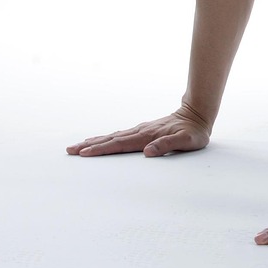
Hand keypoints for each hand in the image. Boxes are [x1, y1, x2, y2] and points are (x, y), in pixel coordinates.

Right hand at [66, 103, 209, 156]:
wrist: (197, 114)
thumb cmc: (194, 132)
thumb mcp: (186, 141)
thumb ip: (167, 145)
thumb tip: (147, 152)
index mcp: (147, 136)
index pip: (119, 144)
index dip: (101, 150)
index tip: (84, 153)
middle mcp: (140, 132)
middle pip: (110, 139)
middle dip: (90, 145)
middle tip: (70, 150)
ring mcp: (140, 130)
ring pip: (113, 136)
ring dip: (95, 141)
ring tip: (78, 146)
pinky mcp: (142, 131)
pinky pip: (119, 136)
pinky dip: (106, 138)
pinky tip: (100, 140)